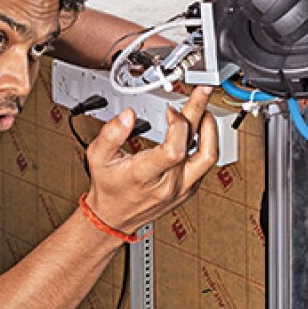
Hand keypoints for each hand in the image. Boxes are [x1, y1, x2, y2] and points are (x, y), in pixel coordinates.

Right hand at [83, 85, 216, 234]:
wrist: (114, 216)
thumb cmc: (108, 186)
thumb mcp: (97, 157)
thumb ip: (111, 133)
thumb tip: (128, 115)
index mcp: (144, 175)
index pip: (174, 150)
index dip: (177, 124)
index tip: (170, 110)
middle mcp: (168, 184)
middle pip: (197, 147)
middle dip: (200, 112)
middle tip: (202, 92)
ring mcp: (181, 188)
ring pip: (209, 158)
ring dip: (210, 130)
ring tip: (205, 111)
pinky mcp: (188, 189)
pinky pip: (204, 165)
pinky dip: (204, 144)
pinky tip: (198, 131)